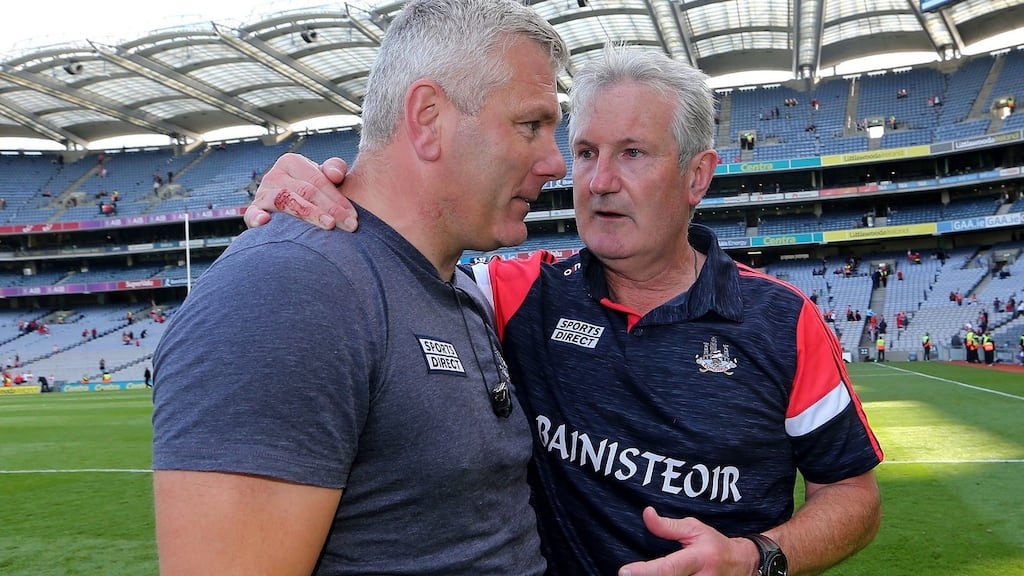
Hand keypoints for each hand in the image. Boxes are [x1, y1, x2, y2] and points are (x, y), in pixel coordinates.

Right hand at [243, 154, 356, 230]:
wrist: (291, 204)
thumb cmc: (313, 190)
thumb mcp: (325, 176)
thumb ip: (335, 168)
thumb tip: (336, 175)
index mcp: (292, 162)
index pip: (318, 180)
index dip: (338, 198)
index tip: (354, 216)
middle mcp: (275, 175)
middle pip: (306, 191)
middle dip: (330, 209)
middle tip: (349, 225)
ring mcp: (263, 193)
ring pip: (287, 201)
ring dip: (309, 214)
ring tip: (329, 226)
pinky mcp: (253, 211)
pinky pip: (252, 214)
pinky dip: (256, 217)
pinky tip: (266, 222)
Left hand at [618, 507, 755, 575]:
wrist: (741, 564)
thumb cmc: (713, 545)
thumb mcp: (694, 529)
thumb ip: (668, 526)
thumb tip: (646, 513)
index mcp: (699, 559)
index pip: (668, 568)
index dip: (645, 572)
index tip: (624, 572)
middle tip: (628, 575)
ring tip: (640, 575)